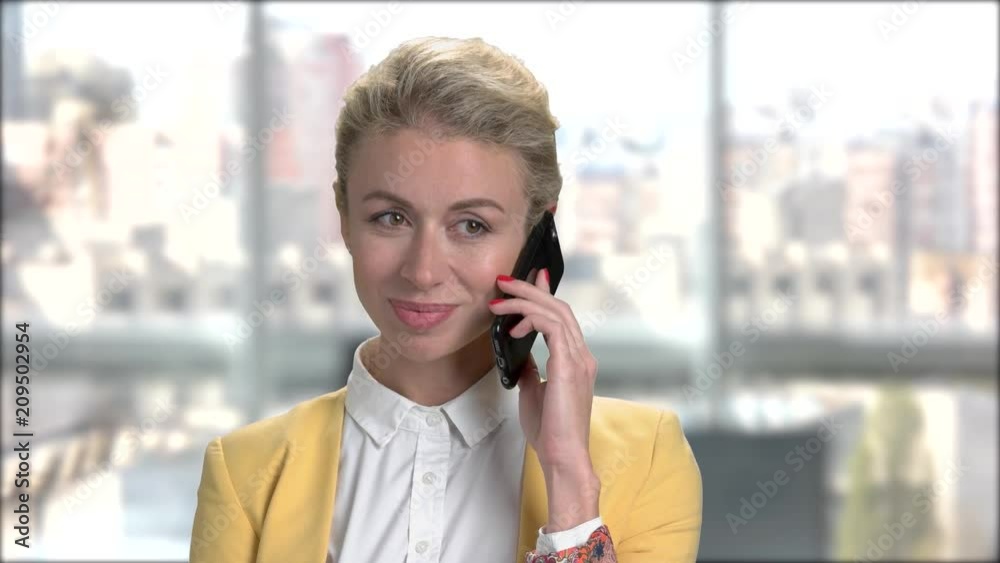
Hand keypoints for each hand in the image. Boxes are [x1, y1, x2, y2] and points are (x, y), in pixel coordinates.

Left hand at [488, 269, 598, 471]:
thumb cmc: (550, 431)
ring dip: (525, 300)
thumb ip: (532, 369)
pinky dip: (531, 317)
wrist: (562, 456)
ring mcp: (579, 359)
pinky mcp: (569, 365)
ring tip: (500, 298)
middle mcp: (582, 355)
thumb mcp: (534, 391)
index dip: (545, 294)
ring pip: (555, 312)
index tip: (530, 279)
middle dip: (531, 289)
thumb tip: (521, 354)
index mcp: (576, 360)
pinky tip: (513, 324)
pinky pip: (551, 327)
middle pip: (559, 307)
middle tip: (505, 280)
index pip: (562, 317)